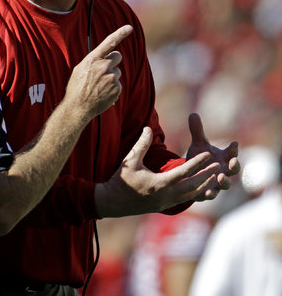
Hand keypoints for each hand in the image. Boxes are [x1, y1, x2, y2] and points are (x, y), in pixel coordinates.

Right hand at [65, 25, 132, 120]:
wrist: (78, 108)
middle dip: (113, 61)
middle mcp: (104, 66)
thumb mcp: (80, 70)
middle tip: (103, 71)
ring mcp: (111, 78)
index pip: (109, 43)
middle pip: (117, 56)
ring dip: (111, 77)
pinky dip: (112, 89)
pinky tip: (102, 94)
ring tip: (99, 86)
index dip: (120, 33)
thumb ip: (93, 61)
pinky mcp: (117, 88)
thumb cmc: (76, 88)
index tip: (129, 27)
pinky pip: (118, 84)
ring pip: (117, 72)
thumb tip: (104, 57)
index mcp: (92, 60)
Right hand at [95, 127, 218, 217]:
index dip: (198, 162)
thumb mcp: (130, 160)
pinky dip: (195, 192)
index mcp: (160, 183)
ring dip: (204, 185)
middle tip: (220, 165)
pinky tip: (200, 187)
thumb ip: (141, 144)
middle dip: (207, 175)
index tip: (209, 154)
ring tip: (214, 176)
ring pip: (191, 194)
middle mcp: (167, 195)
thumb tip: (148, 128)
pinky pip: (185, 199)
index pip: (184, 172)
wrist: (113, 203)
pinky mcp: (165, 205)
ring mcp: (167, 202)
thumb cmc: (121, 180)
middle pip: (193, 185)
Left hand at [185, 113, 239, 199]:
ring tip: (220, 177)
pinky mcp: (207, 192)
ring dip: (224, 181)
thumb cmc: (200, 157)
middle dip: (234, 166)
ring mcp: (217, 182)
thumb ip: (197, 131)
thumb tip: (193, 114)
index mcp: (223, 158)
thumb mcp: (198, 144)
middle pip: (233, 170)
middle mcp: (223, 170)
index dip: (234, 150)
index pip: (232, 153)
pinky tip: (207, 194)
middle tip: (232, 162)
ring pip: (225, 184)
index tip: (234, 143)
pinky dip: (210, 194)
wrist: (191, 174)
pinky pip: (211, 194)